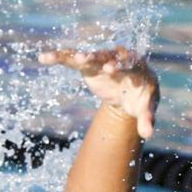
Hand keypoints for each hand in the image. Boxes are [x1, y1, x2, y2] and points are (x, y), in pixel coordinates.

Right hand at [38, 46, 159, 139]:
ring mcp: (102, 61)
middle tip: (89, 59)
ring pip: (90, 56)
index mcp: (135, 66)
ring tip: (74, 58)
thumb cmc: (140, 98)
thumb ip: (147, 119)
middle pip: (108, 56)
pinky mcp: (88, 65)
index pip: (127, 62)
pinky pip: (71, 59)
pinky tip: (44, 58)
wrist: (129, 92)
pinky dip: (58, 57)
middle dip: (99, 58)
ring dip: (80, 56)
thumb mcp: (145, 109)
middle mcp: (118, 59)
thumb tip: (147, 134)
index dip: (119, 64)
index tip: (110, 69)